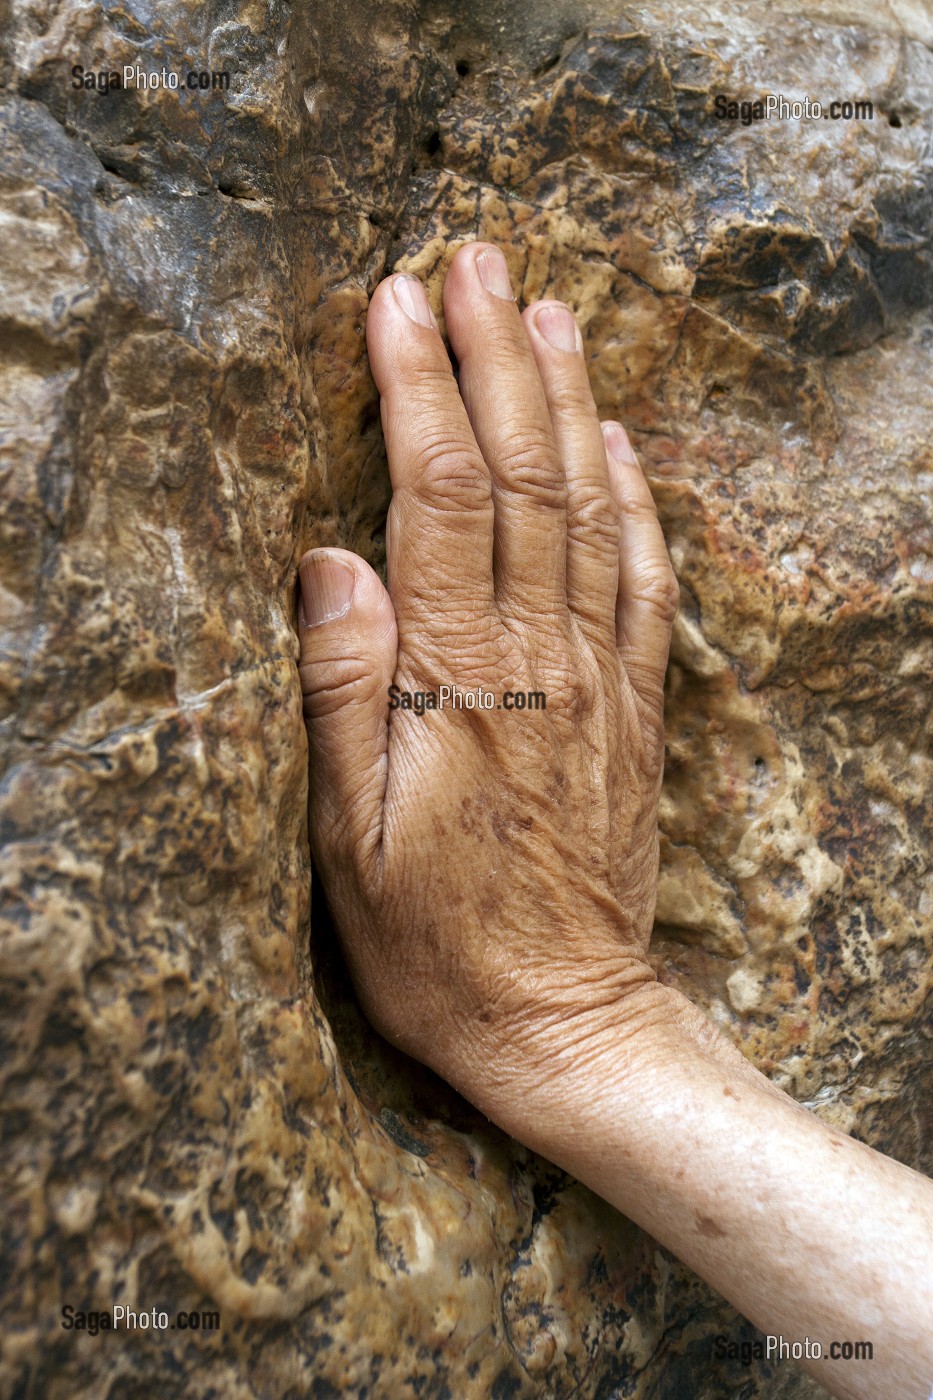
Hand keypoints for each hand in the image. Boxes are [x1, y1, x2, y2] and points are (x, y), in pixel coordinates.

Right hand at [297, 243, 678, 1119]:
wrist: (561, 1018)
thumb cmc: (434, 940)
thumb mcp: (345, 839)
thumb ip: (341, 693)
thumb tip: (329, 564)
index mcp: (461, 681)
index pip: (441, 497)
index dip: (420, 389)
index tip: (395, 301)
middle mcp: (542, 658)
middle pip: (523, 476)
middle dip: (497, 356)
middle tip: (475, 259)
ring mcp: (601, 678)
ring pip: (591, 509)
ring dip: (568, 401)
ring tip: (547, 310)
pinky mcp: (635, 707)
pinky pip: (645, 580)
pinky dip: (636, 499)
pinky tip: (621, 442)